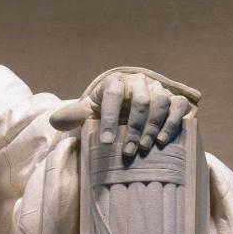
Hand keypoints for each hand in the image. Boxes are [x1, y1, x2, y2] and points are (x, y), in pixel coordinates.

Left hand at [50, 70, 199, 156]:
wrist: (128, 107)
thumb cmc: (105, 111)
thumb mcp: (88, 112)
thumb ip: (74, 116)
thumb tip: (54, 120)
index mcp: (115, 82)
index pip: (112, 94)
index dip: (109, 118)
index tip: (107, 142)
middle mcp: (139, 82)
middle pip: (141, 101)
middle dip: (134, 128)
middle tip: (128, 151)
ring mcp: (158, 89)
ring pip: (161, 102)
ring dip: (153, 127)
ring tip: (145, 148)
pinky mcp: (174, 99)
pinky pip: (178, 106)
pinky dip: (172, 122)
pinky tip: (163, 140)